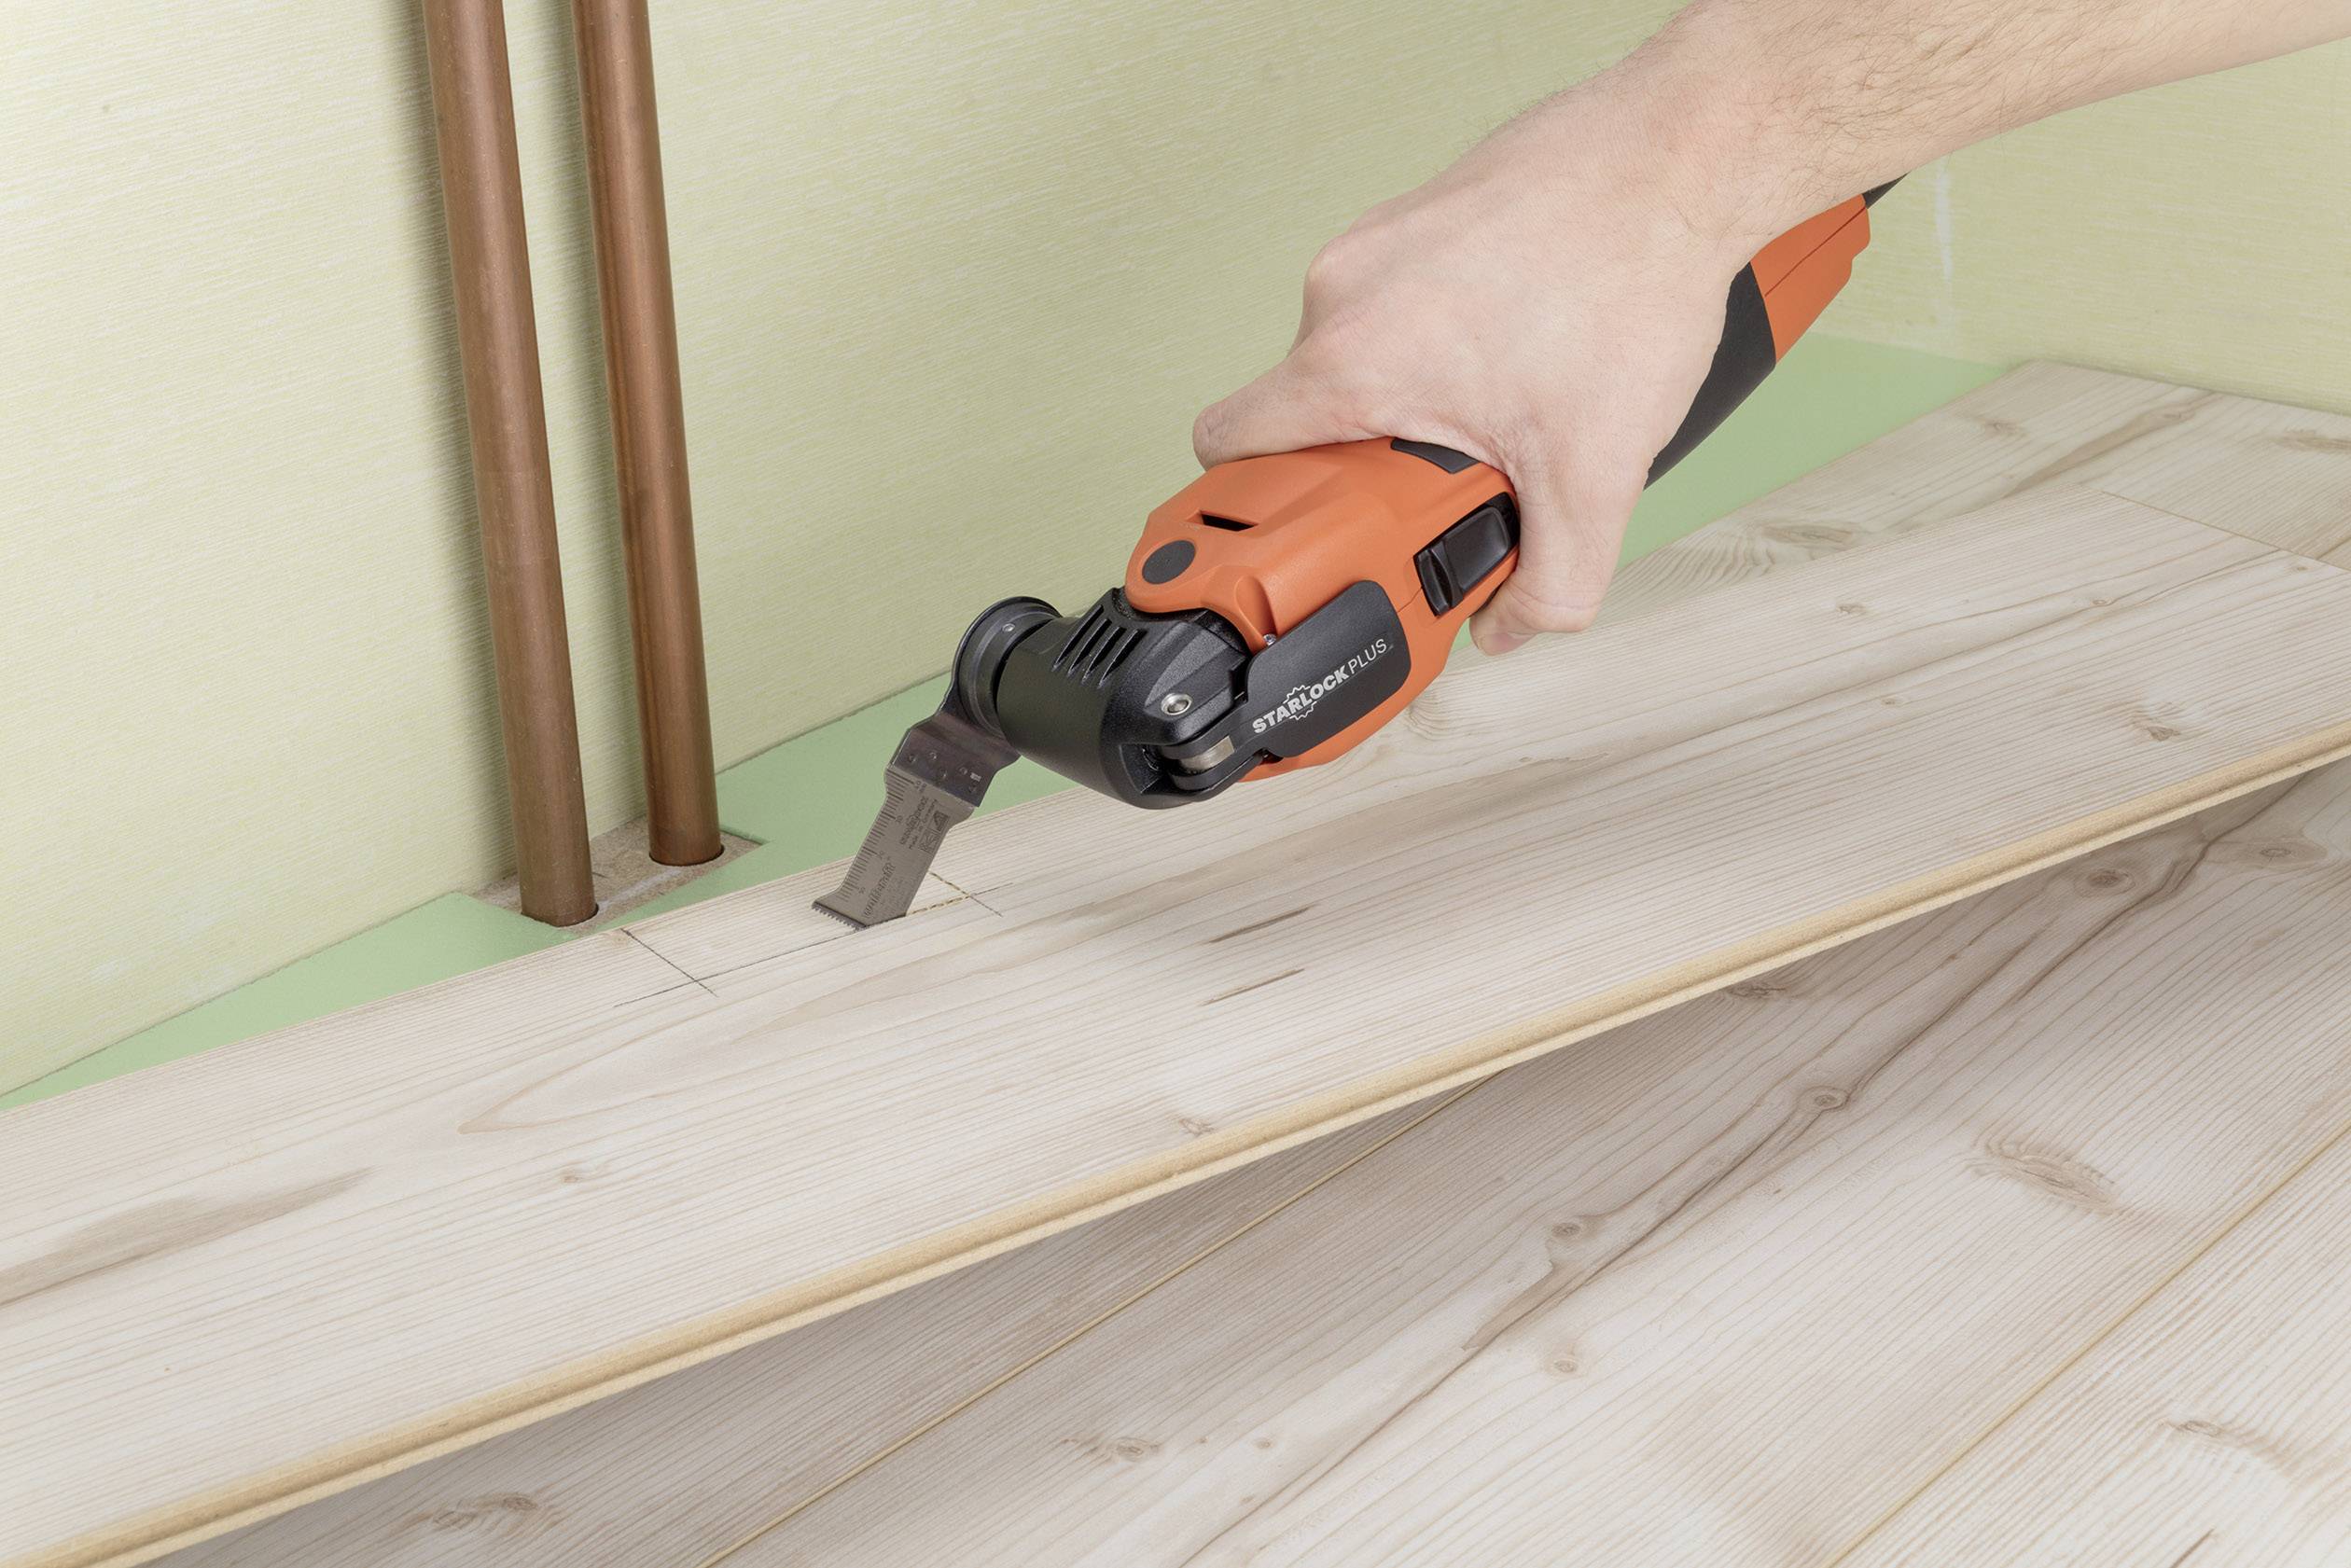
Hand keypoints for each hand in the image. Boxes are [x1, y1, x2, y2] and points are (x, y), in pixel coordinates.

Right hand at [1192, 76, 1776, 654]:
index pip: (1227, 446)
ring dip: (1416, 396)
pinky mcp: (1418, 210)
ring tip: (1506, 400)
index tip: (1311, 535)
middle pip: (1308, 411)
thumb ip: (1551, 583)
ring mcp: (1377, 240)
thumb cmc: (1631, 276)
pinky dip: (1448, 336)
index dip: (1259, 506)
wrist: (1685, 153)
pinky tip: (1524, 343)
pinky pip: (1401, 300)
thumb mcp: (1596, 475)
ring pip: (1360, 353)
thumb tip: (1513, 626)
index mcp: (1351, 359)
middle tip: (1457, 476)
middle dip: (1375, 460)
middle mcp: (1343, 290)